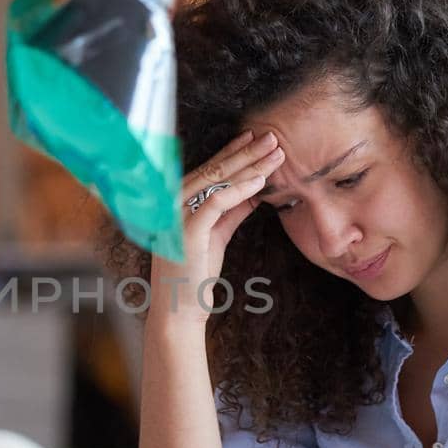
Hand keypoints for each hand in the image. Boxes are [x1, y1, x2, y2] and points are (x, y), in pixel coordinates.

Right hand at [148, 129, 283, 323]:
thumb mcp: (216, 236)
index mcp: (176, 202)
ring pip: (217, 180)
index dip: (233, 152)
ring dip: (250, 165)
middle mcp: (172, 203)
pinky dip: (240, 189)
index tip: (256, 139)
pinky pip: (217, 200)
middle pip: (214, 169)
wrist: (180, 310)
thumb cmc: (195, 276)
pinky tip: (261, 181)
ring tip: (275, 153)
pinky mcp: (188, 229)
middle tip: (273, 137)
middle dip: (247, 151)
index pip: (208, 170)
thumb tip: (254, 191)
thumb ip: (231, 212)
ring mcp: (176, 214)